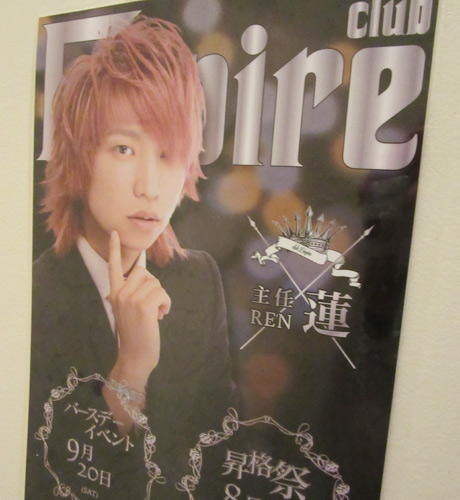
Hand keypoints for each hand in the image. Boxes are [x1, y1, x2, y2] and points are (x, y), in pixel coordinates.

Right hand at [108, 230, 170, 389]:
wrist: (135, 356)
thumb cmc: (136, 333)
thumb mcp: (128, 310)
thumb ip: (132, 293)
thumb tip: (146, 279)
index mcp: (114, 293)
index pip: (113, 267)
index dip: (113, 249)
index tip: (115, 232)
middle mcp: (119, 293)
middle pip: (143, 272)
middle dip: (153, 285)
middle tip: (152, 303)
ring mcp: (130, 299)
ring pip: (155, 282)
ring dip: (161, 297)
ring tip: (156, 312)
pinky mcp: (143, 305)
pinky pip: (162, 293)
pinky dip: (166, 303)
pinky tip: (161, 315)